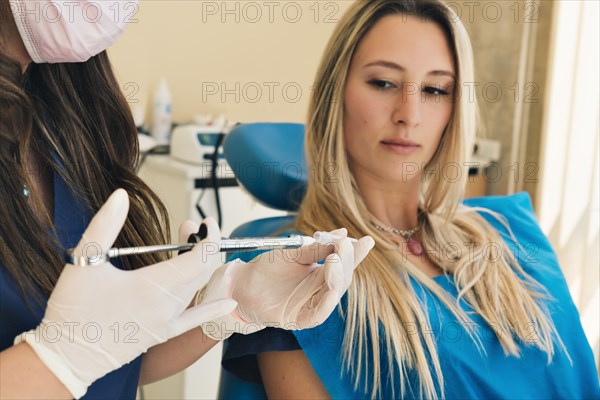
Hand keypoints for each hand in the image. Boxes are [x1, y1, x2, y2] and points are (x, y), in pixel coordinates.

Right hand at [15, 190, 235, 397]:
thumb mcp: (84, 261)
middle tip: (189, 228)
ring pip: (198, 289)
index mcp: (154, 286)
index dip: (210, 237)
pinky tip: (229, 303)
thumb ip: (105, 224)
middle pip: (202, 271)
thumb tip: (120, 196)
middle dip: (203, 246)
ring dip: (199, 266)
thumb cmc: (73, 310)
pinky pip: (196, 319)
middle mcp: (168, 306)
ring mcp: (168, 323)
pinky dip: (213, 307)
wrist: (66, 357)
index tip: (206, 221)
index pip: (200, 258)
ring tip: (188, 245)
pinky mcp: (162, 335)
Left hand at [198, 220, 373, 339]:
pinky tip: (331, 287)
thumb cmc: (266, 269)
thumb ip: (316, 248)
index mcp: (320, 274)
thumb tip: (342, 234)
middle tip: (344, 245)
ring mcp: (311, 305)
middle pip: (343, 278)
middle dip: (346, 261)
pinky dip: (327, 302)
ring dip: (338, 276)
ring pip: (334, 294)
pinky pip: (319, 314)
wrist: (242, 283)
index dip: (356, 254)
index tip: (367, 240)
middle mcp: (319, 290)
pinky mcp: (299, 319)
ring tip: (335, 258)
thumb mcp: (293, 254)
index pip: (343, 263)